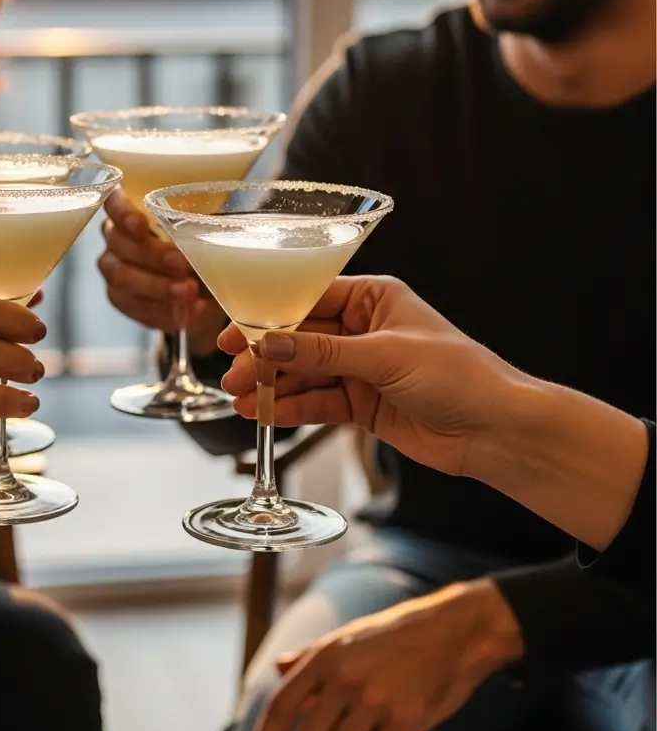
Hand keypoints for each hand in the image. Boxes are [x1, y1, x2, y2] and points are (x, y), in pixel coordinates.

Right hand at [97, 190, 225, 347]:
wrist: (203, 287)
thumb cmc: (200, 247)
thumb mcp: (204, 232)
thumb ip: (199, 228)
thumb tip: (209, 230)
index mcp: (131, 210)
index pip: (114, 202)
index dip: (123, 213)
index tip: (142, 225)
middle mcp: (115, 238)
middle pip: (120, 244)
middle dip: (153, 255)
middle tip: (183, 265)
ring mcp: (114, 270)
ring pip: (124, 278)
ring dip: (158, 287)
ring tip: (189, 292)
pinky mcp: (121, 299)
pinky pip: (135, 306)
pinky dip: (163, 311)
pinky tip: (187, 311)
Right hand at [219, 276, 530, 477]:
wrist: (497, 431)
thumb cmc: (459, 375)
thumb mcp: (385, 355)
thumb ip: (322, 352)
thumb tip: (269, 343)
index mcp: (373, 299)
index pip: (308, 298)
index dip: (268, 315)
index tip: (236, 331)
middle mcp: (363, 330)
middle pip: (300, 338)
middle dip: (265, 356)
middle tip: (232, 372)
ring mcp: (360, 368)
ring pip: (304, 373)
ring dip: (273, 386)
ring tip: (239, 399)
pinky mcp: (362, 404)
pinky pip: (318, 402)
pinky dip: (292, 408)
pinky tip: (266, 415)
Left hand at [251, 581, 523, 730]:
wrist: (450, 631)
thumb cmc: (395, 635)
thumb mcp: (346, 637)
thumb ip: (310, 656)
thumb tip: (279, 668)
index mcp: (325, 655)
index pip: (282, 702)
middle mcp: (344, 677)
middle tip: (345, 728)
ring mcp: (374, 700)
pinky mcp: (404, 721)